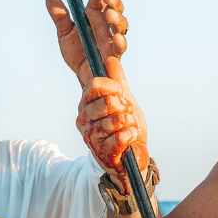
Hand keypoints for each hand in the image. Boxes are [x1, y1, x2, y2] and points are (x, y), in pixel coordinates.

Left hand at [46, 0, 127, 87]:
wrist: (82, 77)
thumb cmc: (76, 53)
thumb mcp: (64, 33)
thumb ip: (60, 16)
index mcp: (94, 15)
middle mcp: (106, 25)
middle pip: (115, 7)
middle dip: (114, 0)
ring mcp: (112, 39)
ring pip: (121, 24)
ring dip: (117, 18)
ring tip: (108, 14)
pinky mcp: (115, 55)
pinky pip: (121, 47)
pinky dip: (120, 41)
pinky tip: (116, 38)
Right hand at [76, 57, 148, 192]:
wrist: (133, 158)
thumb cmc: (125, 129)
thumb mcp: (124, 101)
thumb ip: (118, 81)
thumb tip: (110, 59)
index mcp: (86, 105)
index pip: (94, 85)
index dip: (114, 87)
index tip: (122, 94)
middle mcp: (84, 120)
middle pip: (107, 101)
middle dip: (125, 106)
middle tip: (128, 114)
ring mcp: (92, 137)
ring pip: (116, 120)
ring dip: (129, 123)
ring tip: (129, 127)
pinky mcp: (103, 153)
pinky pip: (121, 137)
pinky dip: (131, 135)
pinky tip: (130, 137)